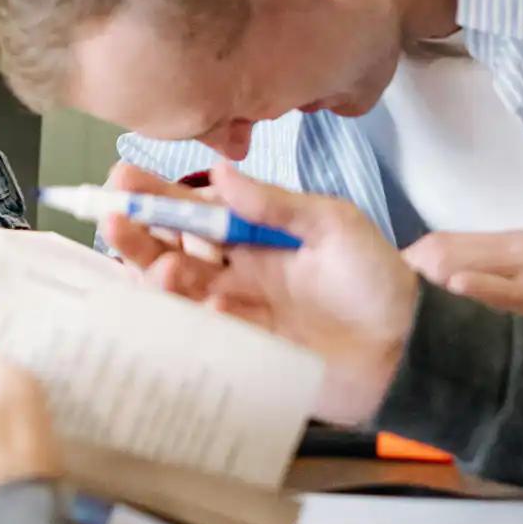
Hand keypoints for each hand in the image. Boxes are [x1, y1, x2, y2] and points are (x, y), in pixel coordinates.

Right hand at [104, 162, 419, 427]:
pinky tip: (210, 306)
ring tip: (158, 266)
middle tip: (113, 217)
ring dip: (161, 275)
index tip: (123, 178)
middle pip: (174, 250)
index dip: (158, 196)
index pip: (196, 211)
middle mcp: (239, 272)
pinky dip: (200, 319)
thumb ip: (275, 203)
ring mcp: (241, 313)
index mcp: (256, 235)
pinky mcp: (249, 352)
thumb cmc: (376, 280)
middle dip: (140, 234)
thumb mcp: (332, 224)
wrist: (409, 350)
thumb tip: (219, 171)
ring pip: (181, 291)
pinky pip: (208, 334)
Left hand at [403, 229, 522, 339]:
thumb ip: (489, 271)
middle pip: (443, 259)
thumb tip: (426, 280)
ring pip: (459, 285)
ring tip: (412, 331)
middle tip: (392, 314)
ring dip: (429, 310)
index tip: (390, 289)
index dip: (408, 266)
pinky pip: (489, 319)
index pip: (442, 244)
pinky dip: (462, 328)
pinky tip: (448, 345)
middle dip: (410, 287)